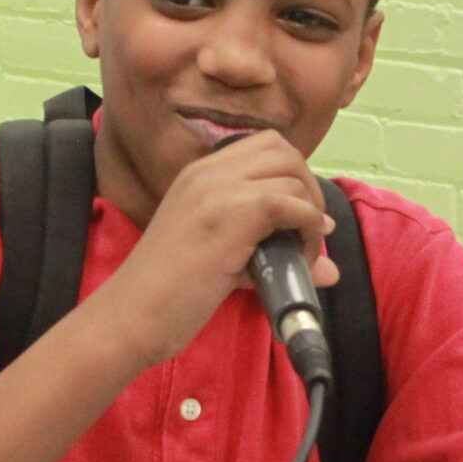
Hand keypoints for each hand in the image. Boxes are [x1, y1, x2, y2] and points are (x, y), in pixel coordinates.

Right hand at [87, 130, 337, 367]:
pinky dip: (309, 232)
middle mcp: (208, 172)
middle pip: (284, 150)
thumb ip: (270, 254)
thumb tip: (330, 270)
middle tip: (307, 230)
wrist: (131, 315)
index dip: (292, 176)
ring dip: (310, 214)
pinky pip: (293, 205)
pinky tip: (298, 262)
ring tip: (301, 253)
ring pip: (292, 175)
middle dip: (308, 187)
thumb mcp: (220, 260)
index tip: (298, 215)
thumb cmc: (167, 295)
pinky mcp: (233, 215)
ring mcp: (218, 190)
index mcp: (198, 175)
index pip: (263, 146)